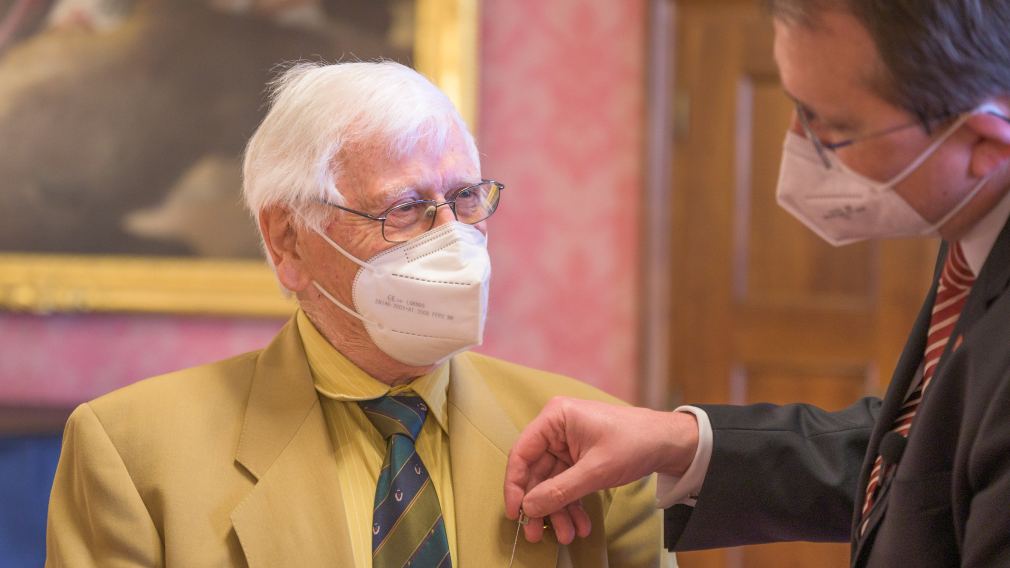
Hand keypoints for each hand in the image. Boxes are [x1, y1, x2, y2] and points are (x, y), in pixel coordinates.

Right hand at [504, 397, 698, 542]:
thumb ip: (560, 490)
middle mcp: (557, 429)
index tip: (515, 513)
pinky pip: (567, 485)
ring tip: (567, 535)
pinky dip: (572, 505)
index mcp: (556, 418)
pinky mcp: (579, 459)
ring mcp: (567, 445)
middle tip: (536, 534)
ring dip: (558, 510)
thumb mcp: (595, 470)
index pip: (522, 453)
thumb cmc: (634, 443)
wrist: (668, 443)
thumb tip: (529, 508)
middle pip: (536, 472)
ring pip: (552, 483)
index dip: (514, 485)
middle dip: (540, 505)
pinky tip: (580, 525)